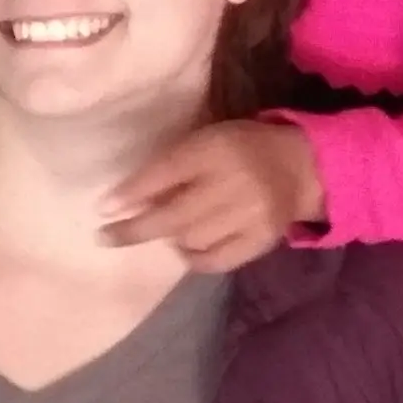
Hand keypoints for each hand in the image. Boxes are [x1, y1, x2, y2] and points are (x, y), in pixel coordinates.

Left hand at [104, 119, 324, 269]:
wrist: (300, 167)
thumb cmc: (241, 149)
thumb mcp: (207, 141)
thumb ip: (173, 165)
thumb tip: (126, 201)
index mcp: (217, 148)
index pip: (167, 171)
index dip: (132, 191)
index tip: (102, 208)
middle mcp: (234, 183)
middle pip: (175, 214)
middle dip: (135, 229)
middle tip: (105, 237)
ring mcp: (250, 215)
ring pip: (192, 239)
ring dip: (171, 238)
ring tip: (168, 230)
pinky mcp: (262, 240)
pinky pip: (216, 260)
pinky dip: (194, 258)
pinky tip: (186, 250)